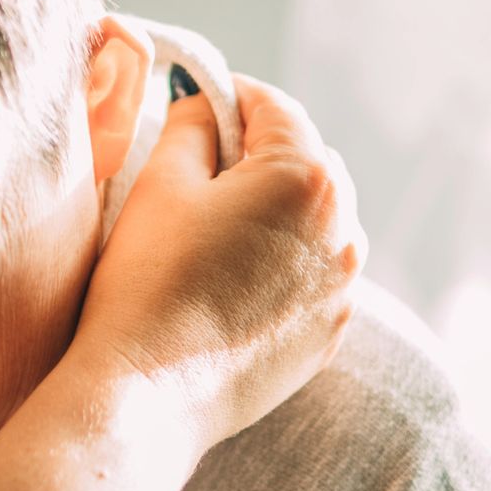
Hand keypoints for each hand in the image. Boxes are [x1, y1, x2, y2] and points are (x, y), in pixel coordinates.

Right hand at [75, 75, 366, 451]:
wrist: (149, 393)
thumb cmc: (146, 284)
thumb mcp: (158, 185)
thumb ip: (189, 127)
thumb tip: (203, 105)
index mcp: (306, 176)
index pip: (273, 108)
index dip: (228, 96)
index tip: (194, 103)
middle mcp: (344, 228)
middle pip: (306, 162)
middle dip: (257, 156)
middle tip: (198, 171)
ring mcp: (344, 288)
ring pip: (317, 223)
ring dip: (276, 213)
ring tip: (215, 235)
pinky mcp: (329, 333)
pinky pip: (314, 278)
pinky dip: (282, 266)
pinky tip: (229, 284)